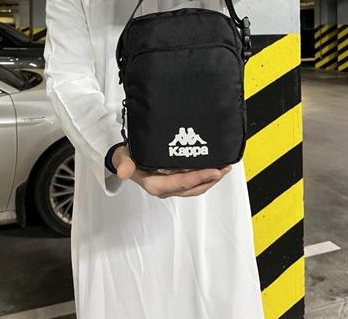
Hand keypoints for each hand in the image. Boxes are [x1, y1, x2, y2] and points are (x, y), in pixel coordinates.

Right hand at [112, 145, 231, 198]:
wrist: (124, 161)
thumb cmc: (126, 159)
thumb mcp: (123, 159)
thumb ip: (124, 164)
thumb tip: (123, 171)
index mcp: (155, 185)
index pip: (181, 183)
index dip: (199, 178)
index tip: (214, 171)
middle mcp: (165, 189)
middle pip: (193, 188)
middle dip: (210, 179)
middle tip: (225, 168)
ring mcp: (171, 187)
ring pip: (196, 187)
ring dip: (211, 179)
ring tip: (224, 167)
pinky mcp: (175, 182)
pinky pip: (193, 183)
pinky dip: (205, 177)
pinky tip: (213, 168)